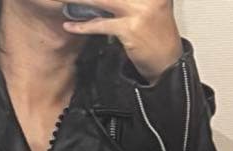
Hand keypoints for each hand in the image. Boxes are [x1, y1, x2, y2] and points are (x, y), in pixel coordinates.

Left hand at [59, 0, 181, 83]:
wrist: (168, 62)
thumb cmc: (156, 35)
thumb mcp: (149, 6)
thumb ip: (129, 0)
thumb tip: (99, 1)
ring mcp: (140, 10)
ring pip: (102, 1)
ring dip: (79, 1)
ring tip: (64, 1)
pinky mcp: (131, 28)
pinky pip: (101, 25)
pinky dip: (83, 26)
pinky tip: (70, 25)